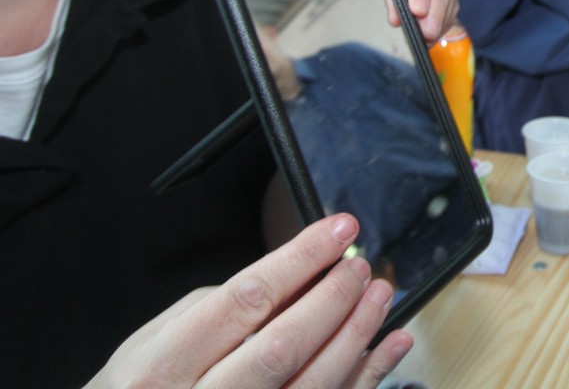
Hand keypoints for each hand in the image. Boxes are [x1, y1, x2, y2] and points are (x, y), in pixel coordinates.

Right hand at [85, 214, 412, 388]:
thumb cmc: (144, 388)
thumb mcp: (156, 340)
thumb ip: (222, 306)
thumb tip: (296, 274)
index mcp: (162, 365)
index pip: (245, 299)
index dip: (300, 259)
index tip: (338, 230)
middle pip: (281, 345)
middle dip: (332, 299)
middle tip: (360, 268)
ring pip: (311, 384)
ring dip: (356, 335)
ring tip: (379, 296)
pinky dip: (366, 376)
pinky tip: (389, 345)